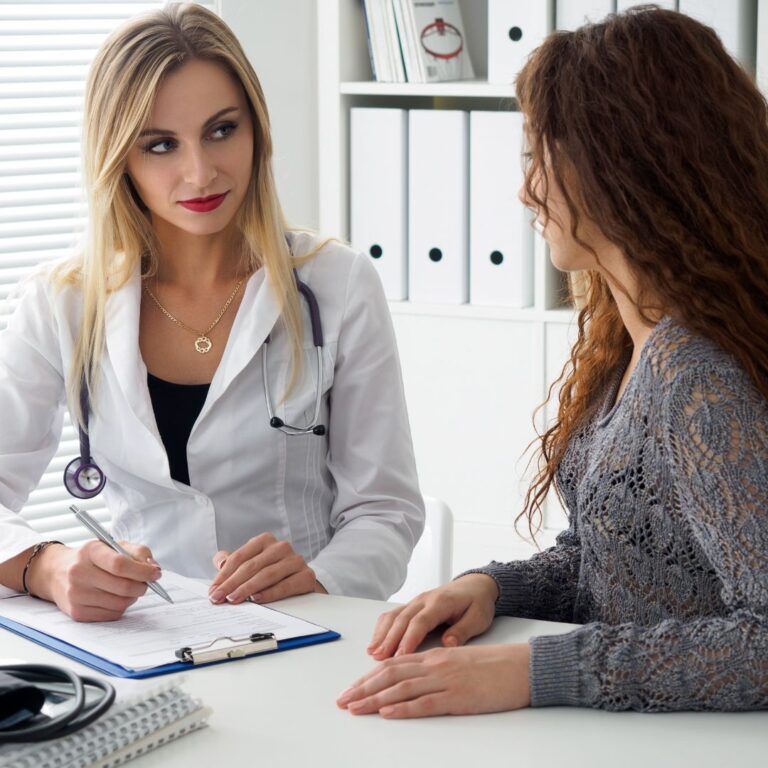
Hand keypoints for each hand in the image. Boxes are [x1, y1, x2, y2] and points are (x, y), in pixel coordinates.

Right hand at [27, 540, 159, 621]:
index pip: (120, 564)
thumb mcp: (113, 545)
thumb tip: (154, 568)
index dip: (143, 570)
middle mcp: (79, 573)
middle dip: (142, 586)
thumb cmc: (91, 558)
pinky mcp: (77, 612)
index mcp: (90, 551)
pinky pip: (112, 615)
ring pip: (120, 603)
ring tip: (129, 589)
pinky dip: (121, 607)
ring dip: (132, 597)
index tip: (156, 573)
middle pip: (122, 586)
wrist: (56, 572)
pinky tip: (115, 597)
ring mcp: (76, 594)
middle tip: (147, 583)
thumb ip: (138, 552)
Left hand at [208, 533, 318, 603]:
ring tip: (234, 599)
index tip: (213, 591)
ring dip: (247, 588)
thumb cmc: (272, 573)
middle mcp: (281, 547)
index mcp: (265, 540)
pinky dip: (270, 593)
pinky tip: (257, 599)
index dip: (223, 575)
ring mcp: (295, 560)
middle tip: (219, 598)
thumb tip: (219, 561)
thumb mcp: (252, 563)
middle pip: (251, 566)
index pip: (239, 557)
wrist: (301, 583)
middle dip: (231, 583)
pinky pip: (285, 585)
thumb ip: (233, 561)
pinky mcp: (306, 575)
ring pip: (267, 574)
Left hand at [337, 643, 530, 717]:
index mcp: (434, 656)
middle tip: (343, 701)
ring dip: (375, 699)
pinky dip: (403, 708)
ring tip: (355, 708)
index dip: (369, 677)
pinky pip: (425, 703)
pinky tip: (387, 713)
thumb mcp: (458, 662)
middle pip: (390, 675)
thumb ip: (434, 669)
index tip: (351, 689)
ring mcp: (445, 680)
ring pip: (402, 688)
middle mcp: (434, 665)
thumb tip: (411, 682)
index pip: (393, 665)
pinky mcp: (458, 697)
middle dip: (363, 688)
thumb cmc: (492, 667)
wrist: (520, 667)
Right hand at [368, 574, 498, 659]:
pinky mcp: (412, 606)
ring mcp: (416, 601)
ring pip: (394, 616)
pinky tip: (376, 642)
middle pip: (402, 619)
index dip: (408, 639)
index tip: (399, 656)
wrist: (476, 585)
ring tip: (373, 653)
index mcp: (441, 602)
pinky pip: (393, 615)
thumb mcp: (478, 618)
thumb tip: (448, 643)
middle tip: (379, 659)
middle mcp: (424, 600)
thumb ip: (463, 630)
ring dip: (382, 634)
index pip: (420, 621)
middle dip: (389, 639)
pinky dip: (382, 628)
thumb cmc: (477, 603)